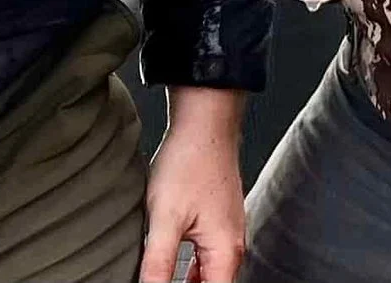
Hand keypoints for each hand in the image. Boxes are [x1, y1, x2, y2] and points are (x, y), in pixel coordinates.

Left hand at [141, 87, 247, 282]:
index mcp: (225, 253)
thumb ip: (158, 265)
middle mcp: (233, 246)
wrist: (204, 123)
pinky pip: (209, 258)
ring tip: (165, 281)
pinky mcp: (218, 221)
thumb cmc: (190, 162)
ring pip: (211, 275)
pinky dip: (193, 271)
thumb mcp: (165, 219)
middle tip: (161, 282)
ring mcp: (228, 233)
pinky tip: (175, 268)